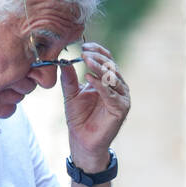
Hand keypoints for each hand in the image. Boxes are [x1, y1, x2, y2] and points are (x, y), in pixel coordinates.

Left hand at [60, 41, 129, 170]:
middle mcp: (118, 87)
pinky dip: (100, 85)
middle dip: (97, 57)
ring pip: (112, 77)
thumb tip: (63, 60)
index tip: (83, 45)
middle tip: (84, 51)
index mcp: (108, 80)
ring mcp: (121, 97)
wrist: (83, 141)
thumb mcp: (71, 94)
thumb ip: (69, 78)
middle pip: (110, 66)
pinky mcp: (121, 109)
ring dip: (99, 67)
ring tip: (86, 60)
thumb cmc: (79, 118)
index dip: (97, 51)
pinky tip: (89, 78)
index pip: (107, 59)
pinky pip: (111, 94)